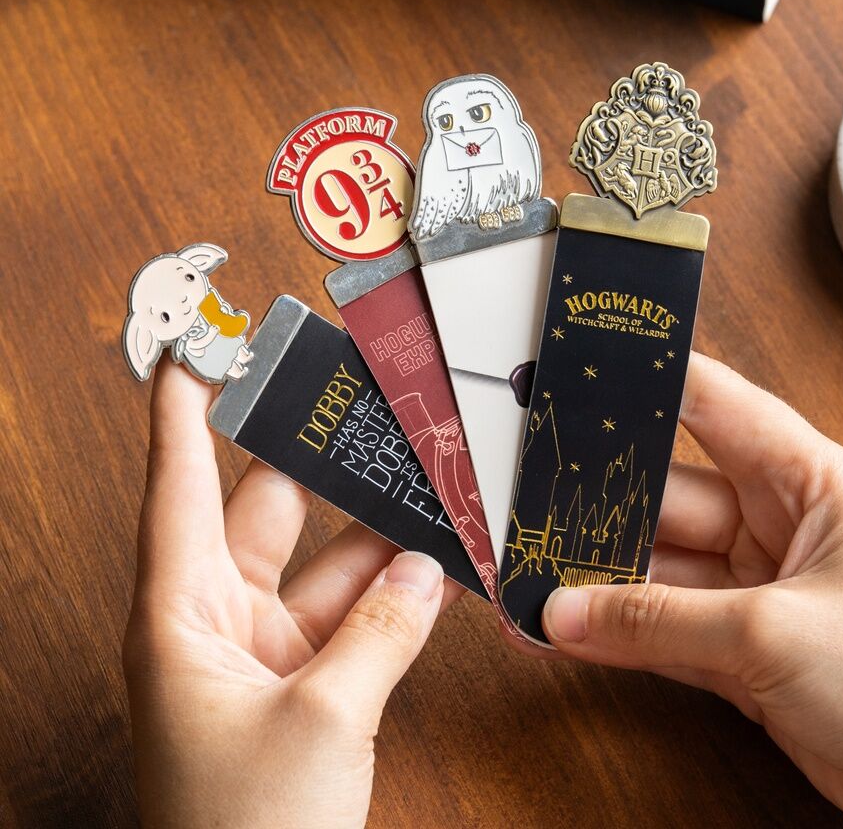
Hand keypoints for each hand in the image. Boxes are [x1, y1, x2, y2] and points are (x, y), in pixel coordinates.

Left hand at [123, 360, 461, 828]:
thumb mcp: (321, 720)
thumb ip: (382, 633)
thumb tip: (427, 573)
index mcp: (181, 614)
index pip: (176, 486)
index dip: (180, 414)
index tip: (196, 354)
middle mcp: (216, 620)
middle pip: (266, 510)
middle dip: (314, 461)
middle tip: (357, 407)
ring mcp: (263, 652)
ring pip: (323, 563)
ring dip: (375, 536)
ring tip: (425, 487)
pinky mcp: (303, 685)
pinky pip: (352, 616)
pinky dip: (393, 596)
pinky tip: (435, 570)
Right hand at [516, 353, 842, 827]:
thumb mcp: (775, 634)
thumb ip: (660, 622)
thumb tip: (571, 610)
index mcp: (812, 484)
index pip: (720, 407)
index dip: (656, 383)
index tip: (588, 372)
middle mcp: (783, 528)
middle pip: (672, 498)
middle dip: (606, 508)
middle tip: (536, 507)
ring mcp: (761, 591)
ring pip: (661, 570)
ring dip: (603, 582)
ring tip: (537, 579)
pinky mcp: (746, 651)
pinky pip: (666, 629)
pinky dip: (620, 634)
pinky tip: (572, 631)